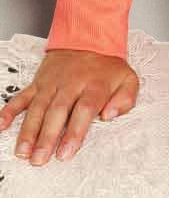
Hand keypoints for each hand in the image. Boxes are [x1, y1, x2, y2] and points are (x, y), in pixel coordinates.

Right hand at [0, 49, 138, 165]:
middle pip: (57, 112)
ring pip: (38, 108)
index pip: (84, 110)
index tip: (66, 152)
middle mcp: (71, 84)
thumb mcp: (128, 79)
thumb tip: (110, 115)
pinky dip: (10, 110)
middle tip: (40, 159)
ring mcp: (52, 83)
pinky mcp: (38, 82)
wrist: (89, 37)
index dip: (75, 132)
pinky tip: (2, 125)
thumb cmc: (107, 66)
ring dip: (28, 130)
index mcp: (94, 85)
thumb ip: (126, 99)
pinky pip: (22, 96)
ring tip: (23, 152)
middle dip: (47, 137)